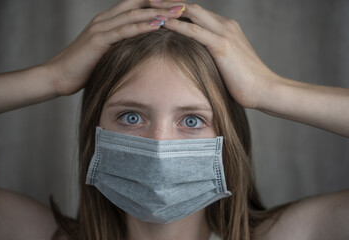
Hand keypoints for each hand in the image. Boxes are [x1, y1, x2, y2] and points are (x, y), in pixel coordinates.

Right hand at [44, 0, 184, 95]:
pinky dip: (142, 26)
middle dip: (161, 2)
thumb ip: (120, 47)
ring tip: (177, 11)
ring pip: (133, 14)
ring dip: (157, 12)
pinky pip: (124, 30)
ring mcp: (101, 28)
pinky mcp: (98, 40)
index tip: (176, 5)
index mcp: (108, 21)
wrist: (58, 75)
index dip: (156, 3)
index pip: (136, 5)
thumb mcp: (105, 53)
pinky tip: (158, 25)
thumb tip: (138, 51)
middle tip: (182, 3)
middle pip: (138, 4)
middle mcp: (105, 19)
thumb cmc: (83, 67)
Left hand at [150, 2, 348, 136]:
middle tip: (149, 1)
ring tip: (150, 7)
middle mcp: (225, 25)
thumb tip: (198, 61)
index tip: (160, 8)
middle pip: (192, 7)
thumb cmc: (246, 81)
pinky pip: (194, 30)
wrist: (265, 89)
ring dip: (169, 9)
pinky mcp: (222, 45)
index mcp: (226, 28)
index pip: (197, 12)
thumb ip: (214, 55)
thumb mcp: (228, 63)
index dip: (178, 8)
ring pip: (192, 13)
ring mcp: (224, 33)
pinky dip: (177, 25)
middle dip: (169, 2)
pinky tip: (162, 23)